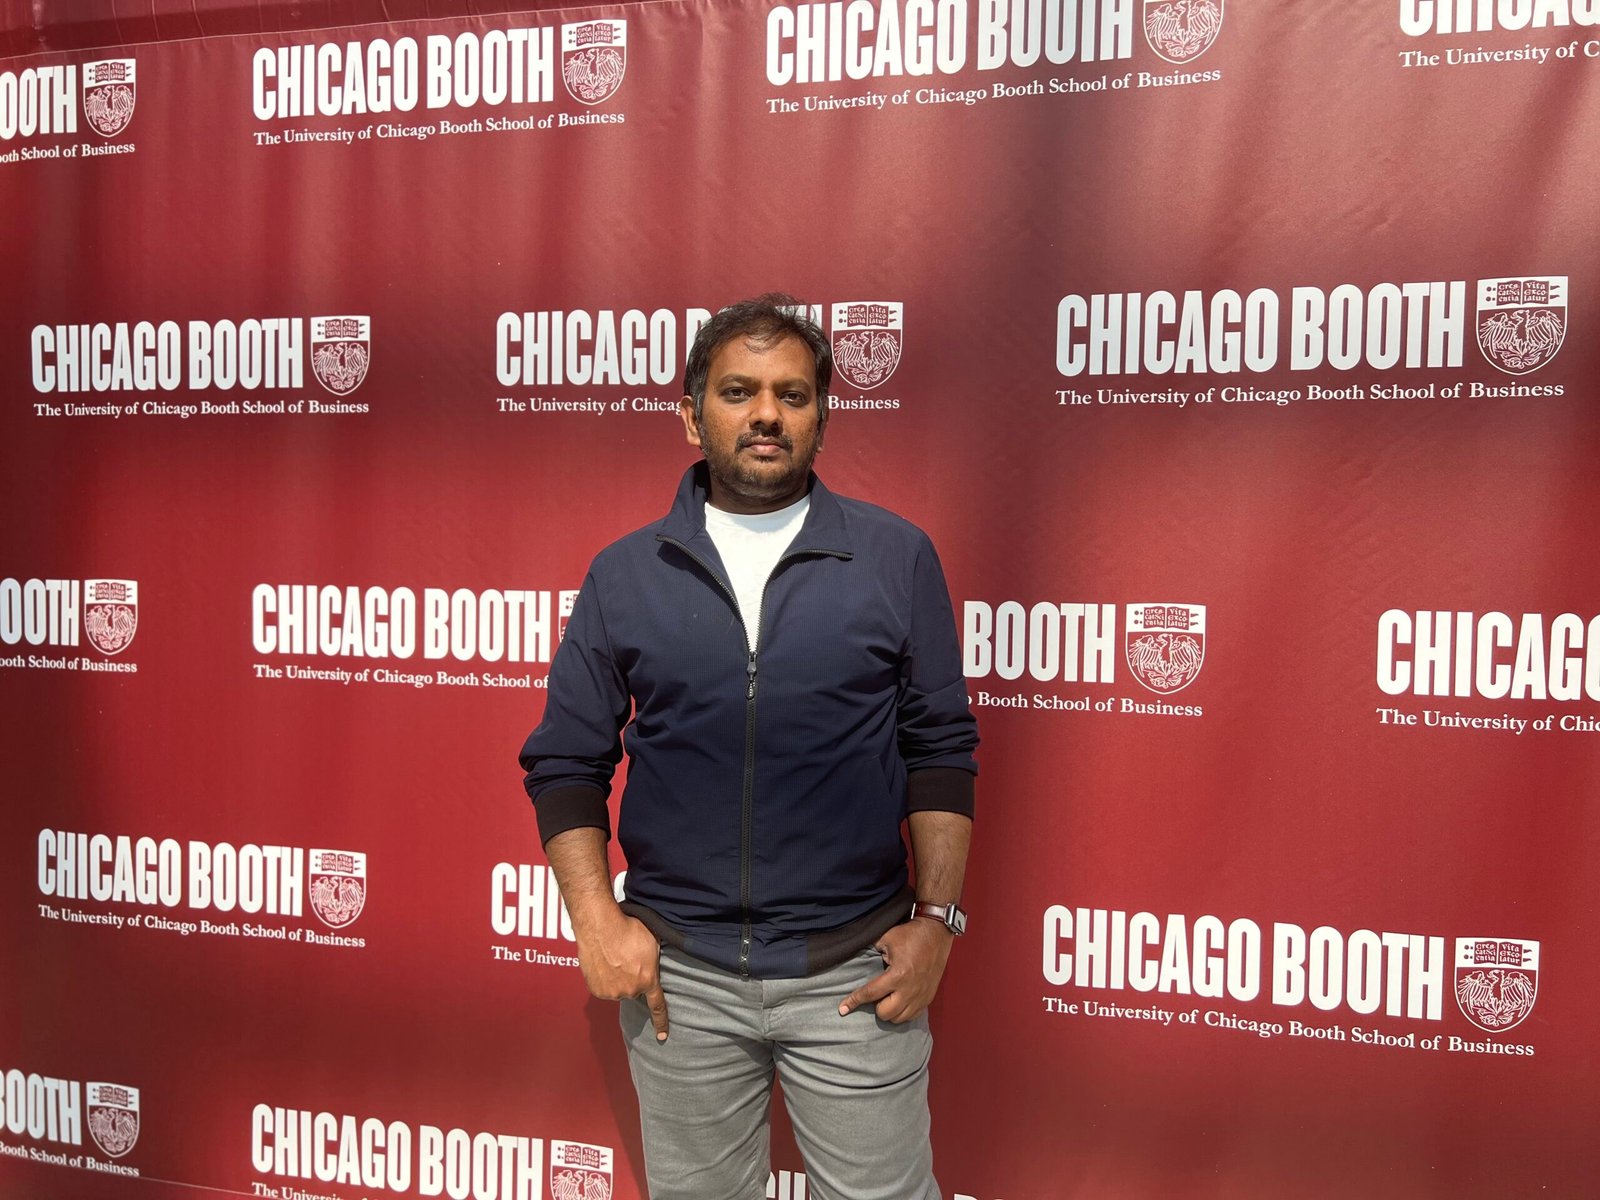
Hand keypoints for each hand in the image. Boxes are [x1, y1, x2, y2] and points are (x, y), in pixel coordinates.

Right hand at [576, 912, 669, 1040]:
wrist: (600, 925)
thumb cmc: (628, 928)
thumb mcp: (652, 942)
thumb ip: (655, 961)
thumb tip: (656, 967)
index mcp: (648, 980)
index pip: (657, 1006)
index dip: (661, 1022)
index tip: (662, 1036)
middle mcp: (630, 990)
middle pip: (634, 991)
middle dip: (632, 979)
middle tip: (626, 959)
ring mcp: (612, 992)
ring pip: (618, 989)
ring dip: (617, 979)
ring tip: (613, 958)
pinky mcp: (596, 990)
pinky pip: (604, 988)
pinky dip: (603, 979)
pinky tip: (603, 963)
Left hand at [838, 918, 953, 1023]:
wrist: (936, 933)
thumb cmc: (910, 934)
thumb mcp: (886, 938)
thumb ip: (870, 952)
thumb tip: (857, 961)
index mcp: (897, 975)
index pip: (870, 994)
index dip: (854, 1001)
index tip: (842, 1009)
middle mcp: (909, 990)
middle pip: (885, 1013)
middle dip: (875, 1007)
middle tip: (876, 994)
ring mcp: (921, 996)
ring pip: (899, 1018)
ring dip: (889, 1011)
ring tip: (887, 998)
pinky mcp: (928, 997)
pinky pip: (912, 1016)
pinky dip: (902, 1012)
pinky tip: (899, 1002)